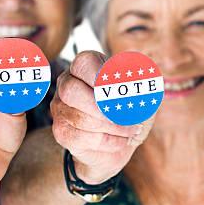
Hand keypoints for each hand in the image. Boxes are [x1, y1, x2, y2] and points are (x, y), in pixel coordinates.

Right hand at [52, 51, 152, 183]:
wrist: (121, 139)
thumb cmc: (130, 109)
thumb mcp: (142, 93)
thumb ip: (141, 83)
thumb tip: (142, 78)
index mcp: (85, 67)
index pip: (84, 63)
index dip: (101, 76)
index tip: (121, 89)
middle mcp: (67, 84)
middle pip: (72, 91)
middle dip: (102, 106)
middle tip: (125, 114)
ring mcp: (61, 109)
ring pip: (80, 118)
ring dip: (113, 127)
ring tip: (132, 129)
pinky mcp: (62, 132)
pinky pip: (81, 138)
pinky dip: (108, 141)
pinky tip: (122, 140)